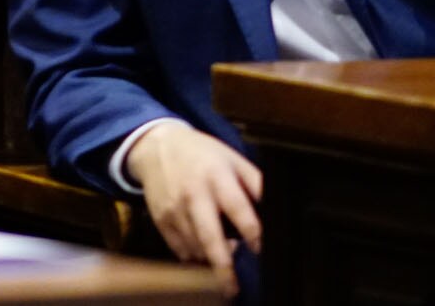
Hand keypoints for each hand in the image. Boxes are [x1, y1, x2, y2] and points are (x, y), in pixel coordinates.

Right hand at [125, 122, 262, 297]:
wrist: (155, 146)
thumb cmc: (202, 154)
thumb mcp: (232, 159)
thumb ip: (256, 183)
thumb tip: (279, 209)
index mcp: (217, 177)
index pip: (238, 209)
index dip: (253, 233)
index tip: (261, 249)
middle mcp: (193, 194)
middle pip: (210, 236)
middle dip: (224, 266)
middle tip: (234, 288)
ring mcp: (174, 208)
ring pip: (195, 247)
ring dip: (211, 260)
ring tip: (223, 265)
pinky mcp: (160, 219)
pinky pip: (179, 248)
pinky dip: (194, 256)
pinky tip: (203, 252)